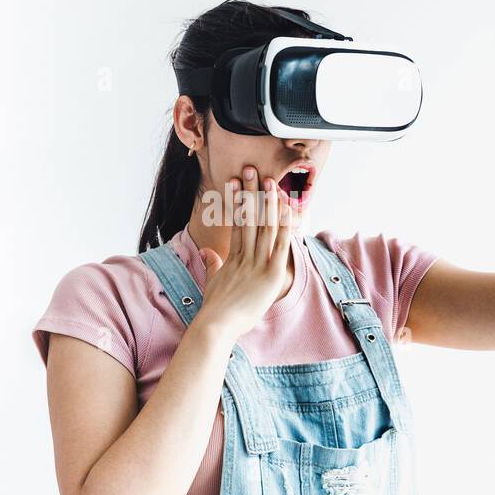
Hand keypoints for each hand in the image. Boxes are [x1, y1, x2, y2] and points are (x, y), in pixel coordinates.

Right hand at [193, 166, 297, 341]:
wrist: (215, 325)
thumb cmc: (214, 309)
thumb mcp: (212, 282)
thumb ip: (213, 265)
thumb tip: (207, 253)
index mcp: (233, 258)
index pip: (238, 223)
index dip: (239, 201)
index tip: (236, 182)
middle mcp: (245, 257)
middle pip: (250, 218)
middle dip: (251, 192)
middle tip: (252, 169)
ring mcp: (258, 264)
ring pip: (266, 227)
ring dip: (269, 203)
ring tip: (271, 181)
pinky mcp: (271, 275)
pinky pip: (281, 246)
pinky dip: (285, 227)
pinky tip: (287, 211)